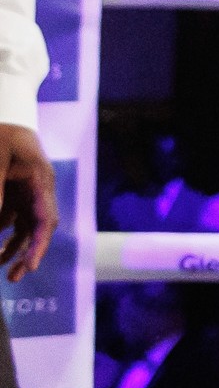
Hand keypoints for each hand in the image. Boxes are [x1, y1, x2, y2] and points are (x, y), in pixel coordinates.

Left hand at [0, 121, 53, 283]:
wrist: (5, 110)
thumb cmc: (0, 133)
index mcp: (39, 180)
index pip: (45, 219)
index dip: (39, 245)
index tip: (30, 267)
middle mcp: (39, 188)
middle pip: (40, 227)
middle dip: (29, 253)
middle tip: (14, 277)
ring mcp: (28, 189)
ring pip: (28, 226)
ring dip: (16, 248)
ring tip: (3, 269)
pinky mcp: (16, 190)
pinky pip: (14, 217)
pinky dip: (6, 234)